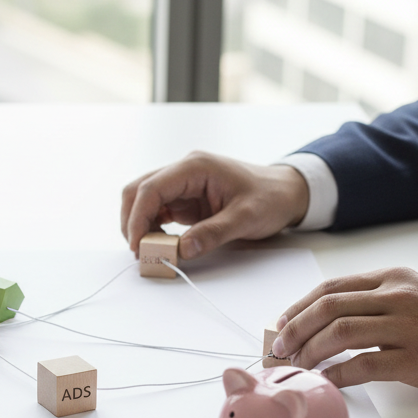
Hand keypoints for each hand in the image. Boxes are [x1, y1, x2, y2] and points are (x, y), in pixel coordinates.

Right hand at [121, 151, 309, 258]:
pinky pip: (156, 210)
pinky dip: (151, 227)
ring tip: (149, 250)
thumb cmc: (270, 198)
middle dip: (132, 221)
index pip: (151, 188)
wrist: (285, 192)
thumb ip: (213, 233)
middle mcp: (183, 171)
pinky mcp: (183, 198)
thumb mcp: (246, 218)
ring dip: (139, 225)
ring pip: (142, 200)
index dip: (138, 217)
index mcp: (195, 167)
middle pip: (138, 191)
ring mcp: (182, 184)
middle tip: (139, 251)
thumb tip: (181, 250)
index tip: (137, 245)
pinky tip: (159, 243)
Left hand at [272, 267, 417, 396]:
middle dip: (295, 330)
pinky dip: (337, 374)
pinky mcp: (417, 359)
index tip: (282, 323)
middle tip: (280, 348)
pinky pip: (364, 366)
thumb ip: (379, 301)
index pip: (332, 287)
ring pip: (340, 333)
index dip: (299, 306)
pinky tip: (326, 381)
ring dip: (310, 352)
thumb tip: (330, 318)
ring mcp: (408, 327)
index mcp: (395, 279)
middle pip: (328, 308)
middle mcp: (399, 297)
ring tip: (298, 366)